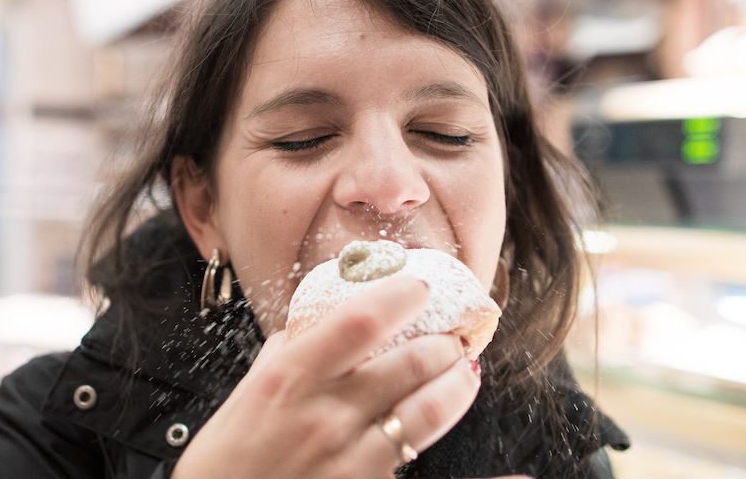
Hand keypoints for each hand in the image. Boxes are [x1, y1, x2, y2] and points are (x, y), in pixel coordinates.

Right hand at [171, 276, 480, 478]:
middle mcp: (324, 416)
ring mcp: (350, 460)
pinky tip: (518, 477)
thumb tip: (322, 322)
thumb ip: (289, 356)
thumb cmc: (226, 459)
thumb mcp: (248, 396)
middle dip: (442, 343)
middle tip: (453, 334)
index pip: (359, 322)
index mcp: (289, 379)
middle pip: (409, 364)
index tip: (420, 286)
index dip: (400, 296)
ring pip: (428, 413)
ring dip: (457, 387)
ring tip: (464, 374)